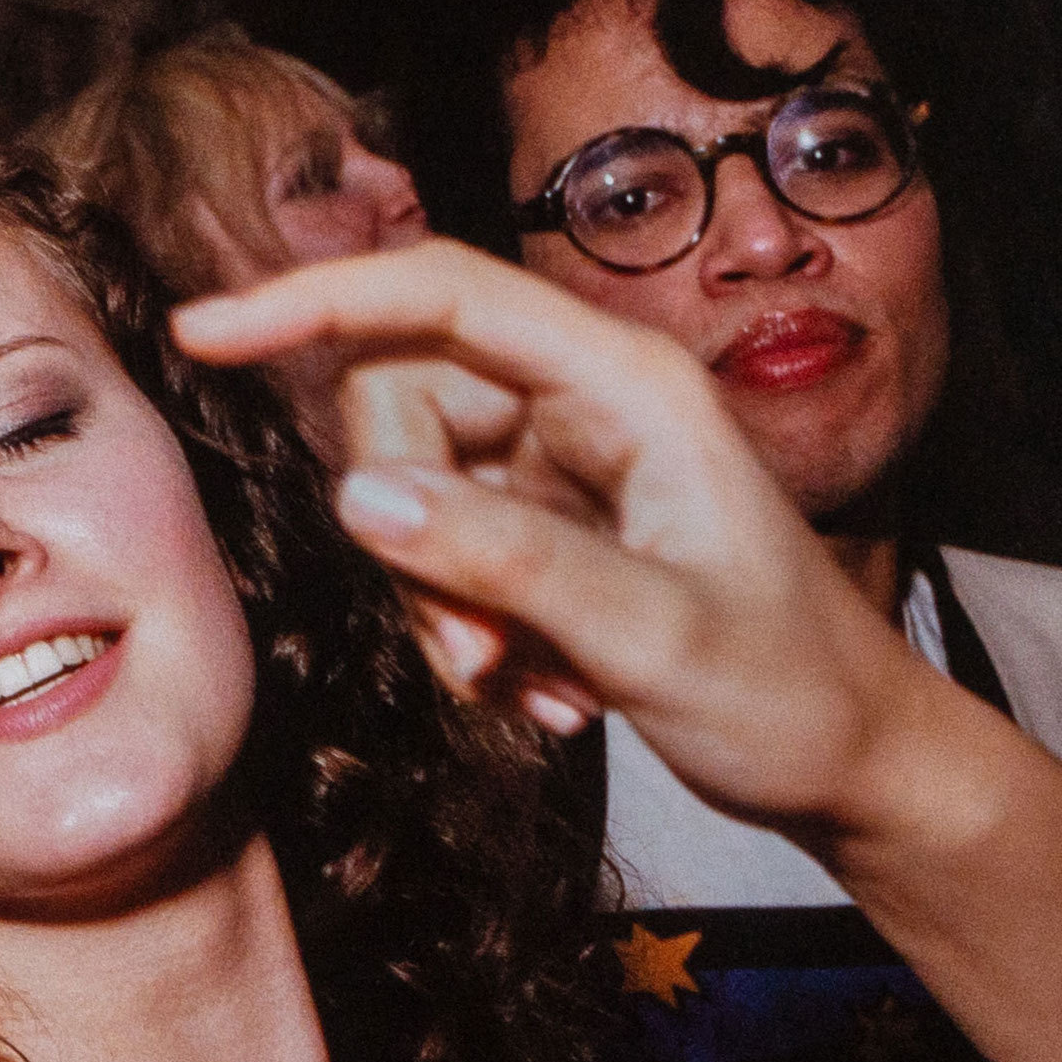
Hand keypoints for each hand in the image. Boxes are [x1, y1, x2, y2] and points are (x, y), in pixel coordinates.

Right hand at [174, 240, 944, 834]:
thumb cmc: (793, 693)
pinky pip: (438, 543)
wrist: (858, 765)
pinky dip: (462, 624)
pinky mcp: (544, 521)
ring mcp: (561, 461)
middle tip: (468, 654)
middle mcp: (585, 401)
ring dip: (434, 598)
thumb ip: (506, 562)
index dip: (313, 301)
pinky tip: (543, 690)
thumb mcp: (653, 636)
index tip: (203, 332)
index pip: (440, 295)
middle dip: (400, 528)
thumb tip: (359, 497)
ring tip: (521, 685)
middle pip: (401, 400)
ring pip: (408, 481)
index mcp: (628, 385)